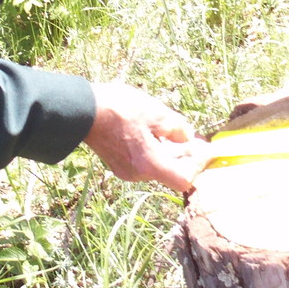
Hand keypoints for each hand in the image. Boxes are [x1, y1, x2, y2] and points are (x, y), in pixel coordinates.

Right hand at [83, 82, 205, 191]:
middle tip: (199, 141)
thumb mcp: (156, 112)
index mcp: (149, 164)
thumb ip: (178, 128)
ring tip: (180, 134)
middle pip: (172, 174)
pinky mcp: (118, 164)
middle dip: (188, 157)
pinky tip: (159, 135)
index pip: (184, 179)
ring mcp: (126, 171)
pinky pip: (145, 162)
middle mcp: (138, 174)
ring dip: (172, 154)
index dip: (199, 165)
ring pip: (158, 167)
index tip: (207, 149)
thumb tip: (187, 137)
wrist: (82, 110)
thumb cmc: (119, 109)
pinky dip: (157, 152)